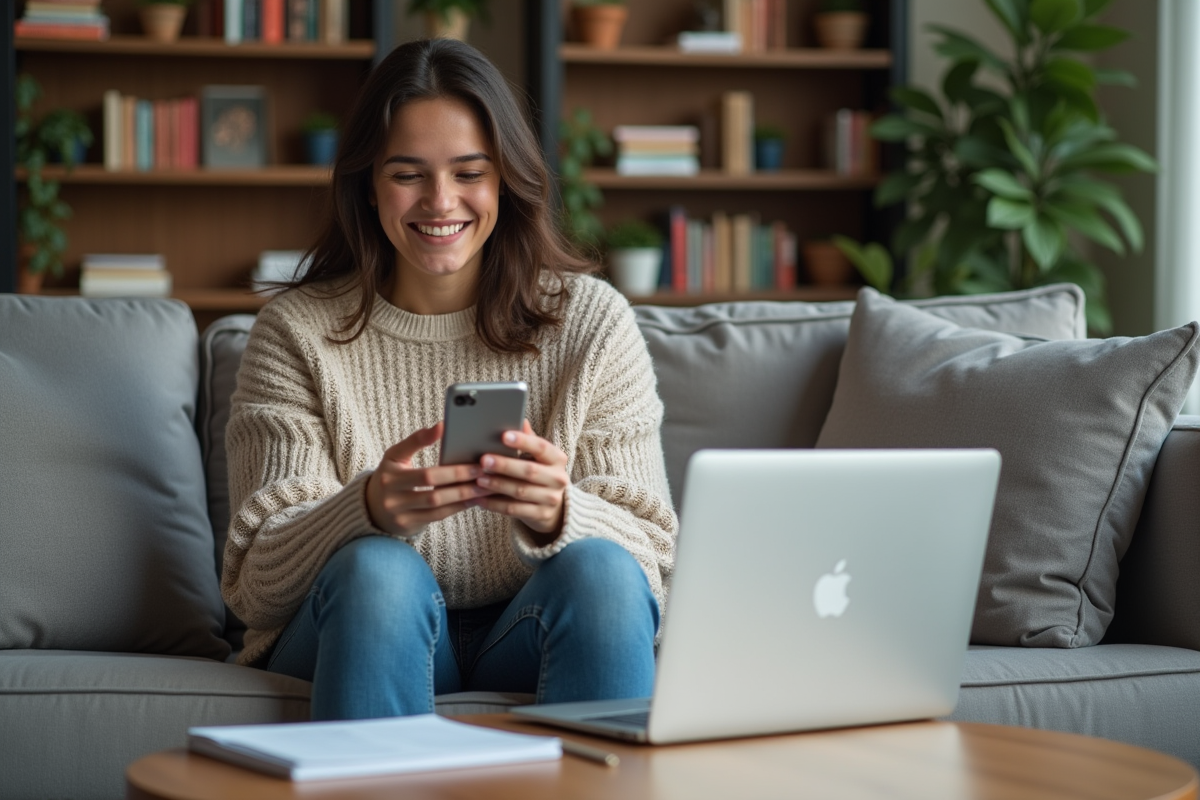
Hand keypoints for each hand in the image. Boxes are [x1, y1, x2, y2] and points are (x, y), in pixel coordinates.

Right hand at [366, 422, 492, 536]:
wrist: (372, 508)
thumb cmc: (391, 476)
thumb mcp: (395, 456)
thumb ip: (416, 440)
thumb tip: (442, 425)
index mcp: (390, 472)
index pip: (418, 464)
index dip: (436, 452)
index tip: (463, 449)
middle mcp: (391, 493)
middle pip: (431, 483)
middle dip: (459, 476)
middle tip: (481, 469)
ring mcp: (399, 512)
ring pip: (436, 502)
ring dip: (462, 494)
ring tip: (482, 485)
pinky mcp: (408, 525)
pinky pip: (437, 516)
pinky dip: (456, 507)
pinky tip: (472, 499)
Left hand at [474, 420, 569, 541]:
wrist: (554, 507)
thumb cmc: (540, 473)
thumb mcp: (538, 457)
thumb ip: (529, 439)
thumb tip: (520, 419)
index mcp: (558, 459)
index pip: (541, 447)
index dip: (523, 441)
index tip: (504, 436)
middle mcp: (559, 478)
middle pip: (529, 471)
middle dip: (505, 465)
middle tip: (483, 460)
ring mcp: (551, 499)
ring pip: (520, 491)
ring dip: (497, 484)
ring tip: (478, 479)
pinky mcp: (541, 515)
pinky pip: (514, 509)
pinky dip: (495, 504)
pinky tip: (479, 498)